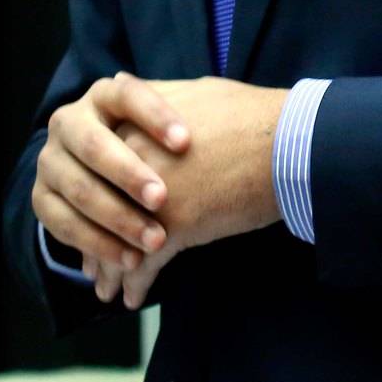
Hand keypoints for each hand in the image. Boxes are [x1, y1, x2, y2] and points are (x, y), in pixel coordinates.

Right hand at [31, 71, 191, 269]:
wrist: (105, 172)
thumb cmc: (153, 144)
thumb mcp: (164, 123)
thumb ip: (181, 111)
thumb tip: (215, 100)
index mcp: (102, 96)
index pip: (127, 96)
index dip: (155, 116)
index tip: (186, 142)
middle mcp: (68, 122)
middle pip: (94, 145)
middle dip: (129, 174)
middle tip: (162, 199)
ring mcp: (50, 161)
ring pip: (79, 189)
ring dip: (117, 218)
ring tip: (157, 241)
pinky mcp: (42, 199)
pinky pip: (64, 225)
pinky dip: (99, 245)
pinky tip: (133, 259)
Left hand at [75, 87, 282, 311]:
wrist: (290, 140)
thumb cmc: (253, 115)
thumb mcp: (194, 91)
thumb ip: (152, 96)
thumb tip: (124, 83)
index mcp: (132, 124)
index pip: (99, 169)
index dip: (96, 199)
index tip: (93, 219)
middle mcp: (131, 158)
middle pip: (100, 208)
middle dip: (95, 241)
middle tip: (91, 266)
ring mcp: (149, 194)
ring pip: (116, 240)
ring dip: (111, 269)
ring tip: (107, 290)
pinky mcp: (173, 226)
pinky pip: (143, 264)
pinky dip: (136, 284)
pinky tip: (132, 298)